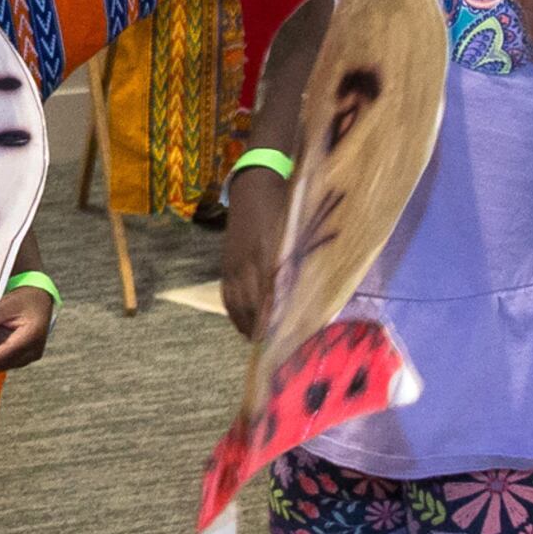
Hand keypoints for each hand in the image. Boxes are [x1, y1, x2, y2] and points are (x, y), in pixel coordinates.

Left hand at [0, 284, 53, 380]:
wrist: (40, 303)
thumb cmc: (25, 300)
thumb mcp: (8, 303)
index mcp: (31, 336)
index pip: (7, 351)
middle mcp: (31, 351)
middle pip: (1, 363)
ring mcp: (26, 357)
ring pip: (0, 366)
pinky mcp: (19, 358)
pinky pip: (0, 363)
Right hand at [219, 174, 287, 337]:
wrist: (255, 185)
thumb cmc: (285, 208)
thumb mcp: (295, 235)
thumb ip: (298, 264)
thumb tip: (307, 295)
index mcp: (269, 255)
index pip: (271, 297)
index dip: (275, 320)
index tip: (283, 339)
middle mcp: (248, 263)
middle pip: (253, 306)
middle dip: (261, 329)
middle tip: (274, 347)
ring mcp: (233, 264)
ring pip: (237, 304)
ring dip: (247, 325)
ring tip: (258, 341)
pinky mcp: (225, 263)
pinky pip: (226, 295)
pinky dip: (234, 313)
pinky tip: (243, 325)